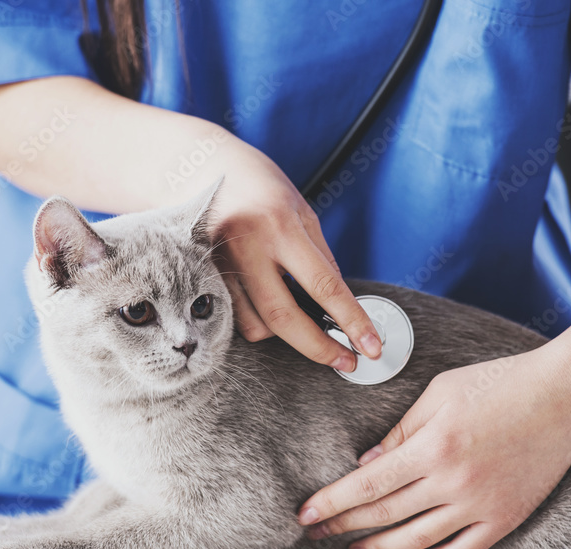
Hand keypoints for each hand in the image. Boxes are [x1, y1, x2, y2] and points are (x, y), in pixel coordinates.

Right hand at [201, 134, 381, 370]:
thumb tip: (342, 306)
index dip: (351, 321)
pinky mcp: (202, 277)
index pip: (324, 285)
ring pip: (256, 325)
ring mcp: (219, 264)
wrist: (200, 165)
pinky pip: (236, 318)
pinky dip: (259, 322)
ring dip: (284, 334)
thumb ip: (321, 257)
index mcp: (279, 225)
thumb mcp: (301, 211)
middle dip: (319, 348)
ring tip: (300, 319)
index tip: (370, 347)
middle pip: (284, 317)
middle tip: (345, 361)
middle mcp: (247, 246)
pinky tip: (268, 306)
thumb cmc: (260, 187)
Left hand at [296, 339, 570, 548]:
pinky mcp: (505, 517)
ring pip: (418, 539)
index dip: (333, 502)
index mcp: (434, 446)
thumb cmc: (502, 382)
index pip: (369, 485)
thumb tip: (368, 465)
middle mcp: (455, 481)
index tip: (307, 513)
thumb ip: (401, 431)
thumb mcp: (440, 393)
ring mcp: (482, 504)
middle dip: (345, 526)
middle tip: (317, 533)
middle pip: (385, 514)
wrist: (566, 395)